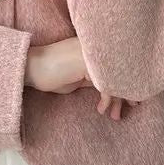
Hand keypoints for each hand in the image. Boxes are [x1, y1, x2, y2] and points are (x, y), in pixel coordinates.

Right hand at [25, 37, 139, 119]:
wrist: (31, 69)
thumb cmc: (52, 74)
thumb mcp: (80, 77)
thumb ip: (96, 78)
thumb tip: (115, 88)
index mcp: (96, 49)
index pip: (119, 66)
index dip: (128, 83)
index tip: (132, 101)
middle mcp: (96, 48)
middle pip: (121, 71)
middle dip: (128, 92)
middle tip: (132, 107)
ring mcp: (92, 54)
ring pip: (115, 78)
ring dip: (118, 99)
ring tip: (115, 116)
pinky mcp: (86, 63)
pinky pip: (106, 84)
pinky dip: (106, 99)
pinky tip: (100, 109)